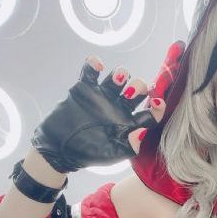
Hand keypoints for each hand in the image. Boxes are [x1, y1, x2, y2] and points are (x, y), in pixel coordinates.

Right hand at [31, 41, 184, 172]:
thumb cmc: (88, 153)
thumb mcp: (112, 154)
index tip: (157, 102)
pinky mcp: (85, 88)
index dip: (157, 108)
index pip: (149, 113)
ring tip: (117, 81)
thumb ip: (130, 146)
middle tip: (130, 94)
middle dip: (139, 86)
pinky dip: (94, 63)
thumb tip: (143, 132)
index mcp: (129, 123)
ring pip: (119, 76)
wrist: (60, 148)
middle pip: (138, 89)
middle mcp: (119, 107)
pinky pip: (91, 70)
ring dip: (121, 73)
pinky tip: (97, 66)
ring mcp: (103, 96)